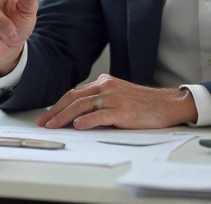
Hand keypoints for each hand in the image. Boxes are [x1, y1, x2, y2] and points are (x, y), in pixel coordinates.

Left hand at [36, 74, 196, 129]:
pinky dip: (86, 120)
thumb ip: (99, 101)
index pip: (74, 93)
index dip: (58, 105)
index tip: (47, 116)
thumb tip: (76, 115)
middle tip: (44, 123)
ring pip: (82, 106)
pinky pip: (100, 115)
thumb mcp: (117, 96)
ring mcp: (114, 98)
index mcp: (103, 83)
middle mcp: (106, 87)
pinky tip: (77, 126)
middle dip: (56, 111)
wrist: (166, 105)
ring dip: (64, 117)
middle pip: (74, 98)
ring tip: (54, 126)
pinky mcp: (122, 111)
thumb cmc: (142, 104)